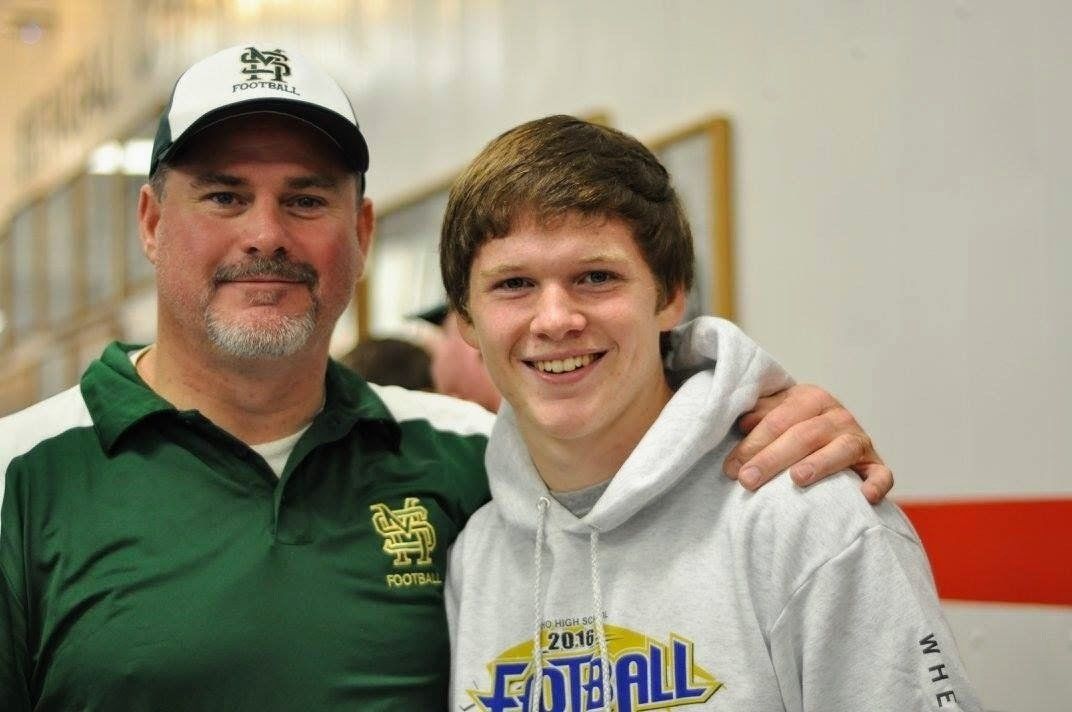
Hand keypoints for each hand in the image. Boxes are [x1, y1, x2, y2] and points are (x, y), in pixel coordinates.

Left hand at [723, 384, 892, 503]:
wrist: (833, 435)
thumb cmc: (793, 428)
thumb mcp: (775, 413)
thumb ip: (758, 415)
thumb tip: (741, 423)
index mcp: (811, 398)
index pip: (778, 420)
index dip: (752, 444)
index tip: (731, 468)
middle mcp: (837, 415)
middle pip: (803, 435)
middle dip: (772, 458)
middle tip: (748, 480)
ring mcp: (859, 439)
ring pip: (840, 449)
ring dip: (819, 464)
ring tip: (796, 478)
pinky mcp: (875, 464)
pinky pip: (881, 474)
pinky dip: (876, 484)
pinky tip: (864, 497)